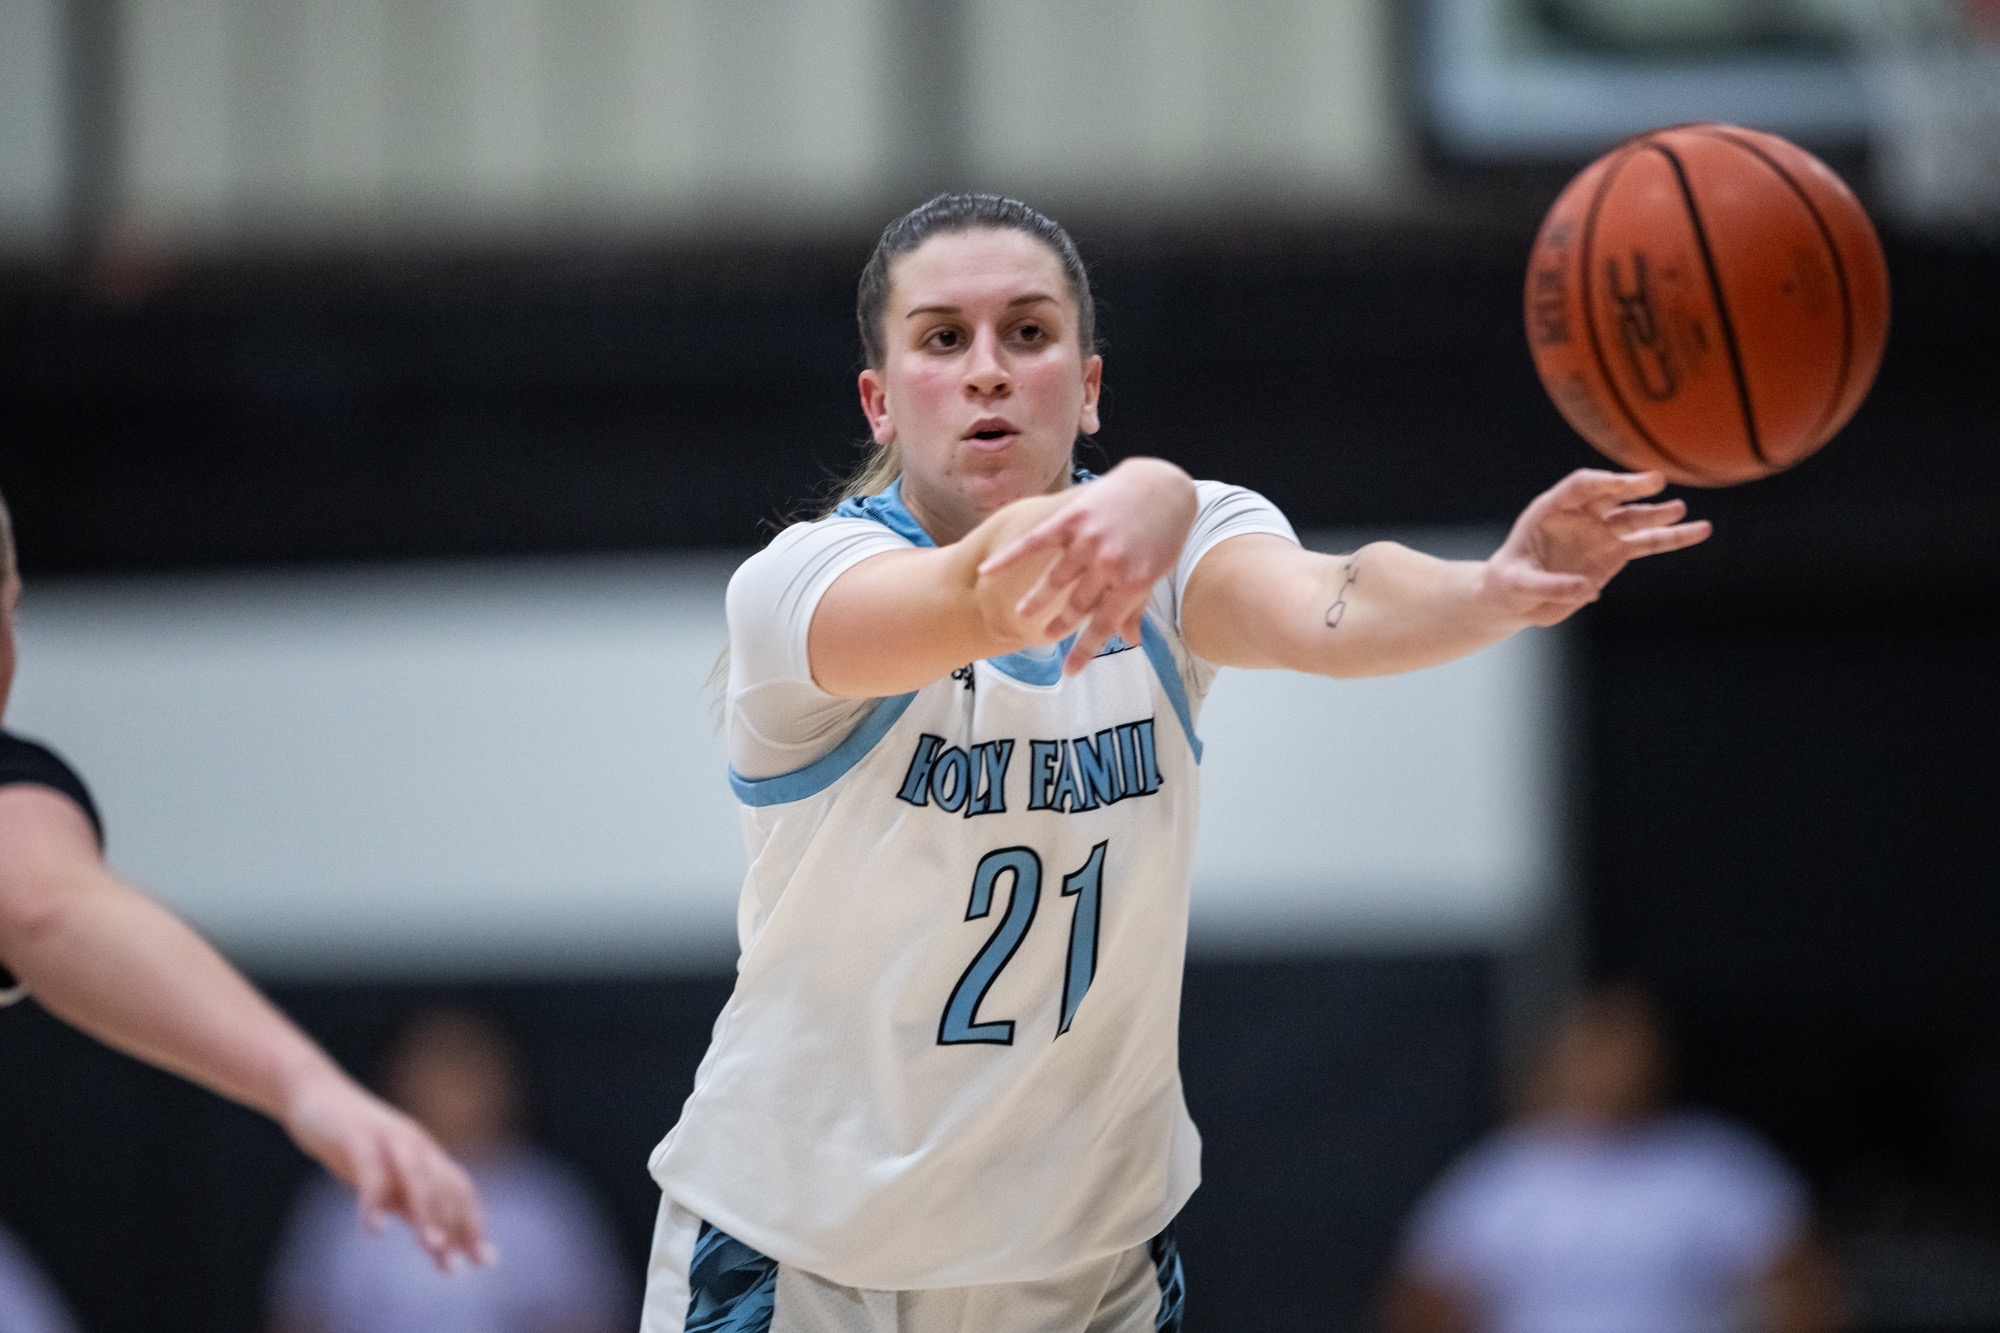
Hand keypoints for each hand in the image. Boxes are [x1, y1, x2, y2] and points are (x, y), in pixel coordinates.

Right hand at [283, 1068, 493, 1270]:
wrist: (314, 1092)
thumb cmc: (353, 1142)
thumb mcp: (386, 1177)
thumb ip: (409, 1206)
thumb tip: (438, 1244)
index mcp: (426, 1154)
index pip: (459, 1190)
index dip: (473, 1224)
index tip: (486, 1261)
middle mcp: (415, 1144)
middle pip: (446, 1185)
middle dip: (456, 1226)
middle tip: (458, 1266)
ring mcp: (388, 1137)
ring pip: (417, 1176)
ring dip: (426, 1212)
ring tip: (431, 1247)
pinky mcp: (356, 1136)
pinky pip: (369, 1170)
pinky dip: (373, 1201)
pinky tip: (374, 1230)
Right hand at [977, 460, 1197, 672]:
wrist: (1162, 486)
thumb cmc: (1163, 532)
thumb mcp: (1155, 573)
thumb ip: (1136, 607)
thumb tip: (1130, 641)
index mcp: (1134, 583)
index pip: (1102, 626)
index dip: (1084, 651)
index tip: (1069, 671)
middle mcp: (1109, 565)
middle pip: (1076, 604)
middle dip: (1060, 624)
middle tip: (1046, 635)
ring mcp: (1088, 541)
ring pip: (1054, 579)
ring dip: (1036, 599)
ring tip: (1021, 613)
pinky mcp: (1072, 519)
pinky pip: (1034, 542)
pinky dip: (1009, 557)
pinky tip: (987, 571)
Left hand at [1483, 469, 1709, 626]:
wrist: (1515, 597)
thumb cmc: (1509, 584)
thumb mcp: (1518, 586)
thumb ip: (1550, 585)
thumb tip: (1589, 588)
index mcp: (1550, 509)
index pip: (1579, 486)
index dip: (1601, 483)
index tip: (1620, 485)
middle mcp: (1580, 515)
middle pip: (1611, 495)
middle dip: (1632, 488)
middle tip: (1657, 482)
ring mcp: (1600, 532)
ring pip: (1634, 519)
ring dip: (1658, 514)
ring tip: (1682, 510)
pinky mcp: (1614, 553)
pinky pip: (1647, 543)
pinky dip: (1672, 538)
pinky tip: (1700, 530)